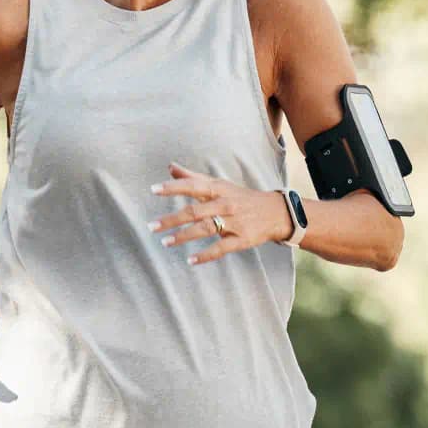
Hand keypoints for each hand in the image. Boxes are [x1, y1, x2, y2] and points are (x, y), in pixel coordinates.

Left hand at [149, 163, 293, 265]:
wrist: (276, 212)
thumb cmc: (241, 197)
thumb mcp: (220, 184)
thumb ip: (193, 177)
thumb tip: (170, 167)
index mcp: (219, 189)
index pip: (193, 186)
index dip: (173, 188)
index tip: (153, 190)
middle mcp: (225, 204)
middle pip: (195, 211)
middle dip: (172, 219)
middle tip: (151, 226)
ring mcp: (234, 222)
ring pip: (205, 229)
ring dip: (183, 236)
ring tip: (165, 242)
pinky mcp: (242, 239)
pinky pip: (221, 248)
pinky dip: (205, 255)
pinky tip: (190, 261)